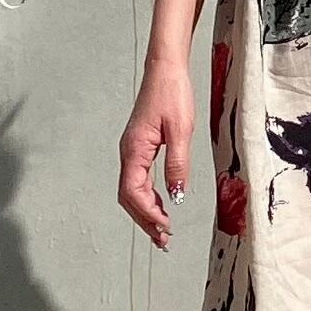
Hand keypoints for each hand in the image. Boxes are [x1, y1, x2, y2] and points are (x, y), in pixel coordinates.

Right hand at [118, 59, 194, 250]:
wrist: (165, 69)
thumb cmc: (172, 94)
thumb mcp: (181, 130)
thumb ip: (178, 164)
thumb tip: (176, 194)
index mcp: (134, 150)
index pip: (133, 192)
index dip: (148, 214)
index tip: (165, 227)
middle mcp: (128, 153)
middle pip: (128, 197)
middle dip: (145, 220)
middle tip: (164, 240)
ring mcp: (132, 151)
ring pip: (132, 191)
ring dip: (146, 212)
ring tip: (162, 230)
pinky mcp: (139, 147)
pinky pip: (138, 180)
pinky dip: (147, 198)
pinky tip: (161, 204)